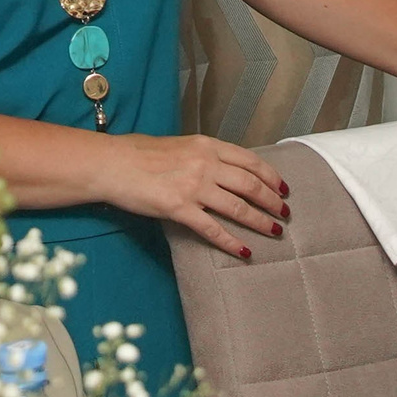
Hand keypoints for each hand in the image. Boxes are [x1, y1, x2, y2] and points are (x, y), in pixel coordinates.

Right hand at [95, 133, 288, 258]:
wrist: (112, 164)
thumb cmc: (140, 153)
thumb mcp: (180, 145)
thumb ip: (204, 156)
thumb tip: (224, 169)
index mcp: (207, 146)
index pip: (250, 161)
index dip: (271, 176)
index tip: (284, 187)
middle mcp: (206, 164)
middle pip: (251, 185)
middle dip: (273, 201)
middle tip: (285, 213)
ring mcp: (194, 187)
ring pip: (238, 208)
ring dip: (260, 221)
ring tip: (274, 231)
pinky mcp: (179, 209)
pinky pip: (213, 229)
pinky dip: (231, 242)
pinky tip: (244, 251)